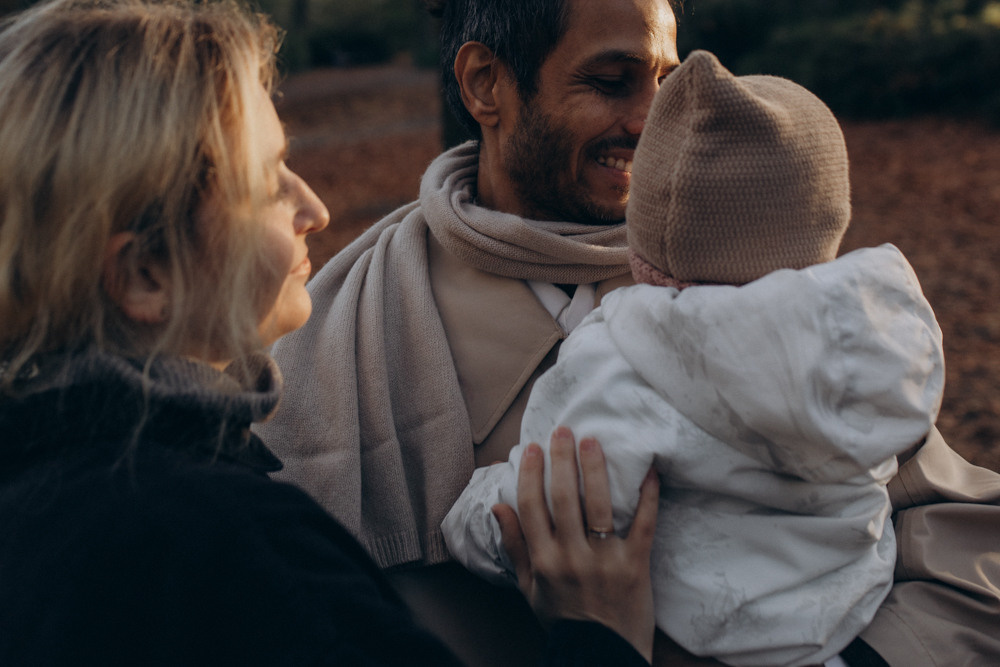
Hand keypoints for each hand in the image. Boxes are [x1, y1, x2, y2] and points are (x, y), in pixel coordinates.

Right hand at [492, 427, 659, 662]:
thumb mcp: (529, 588)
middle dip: (562, 460)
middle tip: (563, 431)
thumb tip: (498, 506)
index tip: (532, 448)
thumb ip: (515, 546)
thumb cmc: (562, 620)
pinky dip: (648, 496)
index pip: (531, 506)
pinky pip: (645, 525)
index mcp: (543, 561)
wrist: (598, 656)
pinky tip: (649, 470)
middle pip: (564, 498)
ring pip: (600, 505)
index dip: (530, 473)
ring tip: (593, 441)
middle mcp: (571, 557)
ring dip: (595, 469)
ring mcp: (605, 561)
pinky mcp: (636, 566)